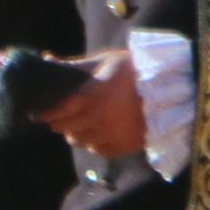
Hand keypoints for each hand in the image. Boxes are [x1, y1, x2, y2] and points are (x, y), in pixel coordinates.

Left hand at [33, 49, 147, 158]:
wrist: (170, 89)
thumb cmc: (131, 71)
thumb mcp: (102, 63)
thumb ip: (72, 66)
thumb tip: (45, 59)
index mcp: (90, 95)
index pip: (54, 111)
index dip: (44, 111)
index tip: (39, 109)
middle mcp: (98, 118)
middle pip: (63, 127)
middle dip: (58, 120)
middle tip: (63, 112)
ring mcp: (111, 135)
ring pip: (78, 140)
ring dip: (75, 131)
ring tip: (84, 119)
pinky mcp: (122, 147)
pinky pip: (97, 150)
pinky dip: (94, 142)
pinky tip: (100, 129)